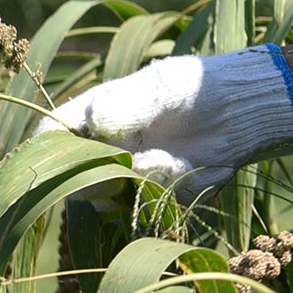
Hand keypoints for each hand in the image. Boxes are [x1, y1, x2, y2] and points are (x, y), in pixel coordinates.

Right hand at [54, 49, 292, 191]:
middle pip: (77, 179)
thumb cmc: (198, 87)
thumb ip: (131, 106)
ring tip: (181, 158)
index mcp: (97, 115)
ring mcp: (131, 174)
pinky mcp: (159, 194)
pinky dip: (183, 187)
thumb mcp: (165, 89)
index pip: (53, 135)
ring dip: (152, 182)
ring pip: (118, 198)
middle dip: (107, 178)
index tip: (65, 161)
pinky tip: (203, 166)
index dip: (48, 151)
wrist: (243, 109)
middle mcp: (107, 148)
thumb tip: (97, 122)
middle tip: (145, 160)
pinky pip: (158, 205)